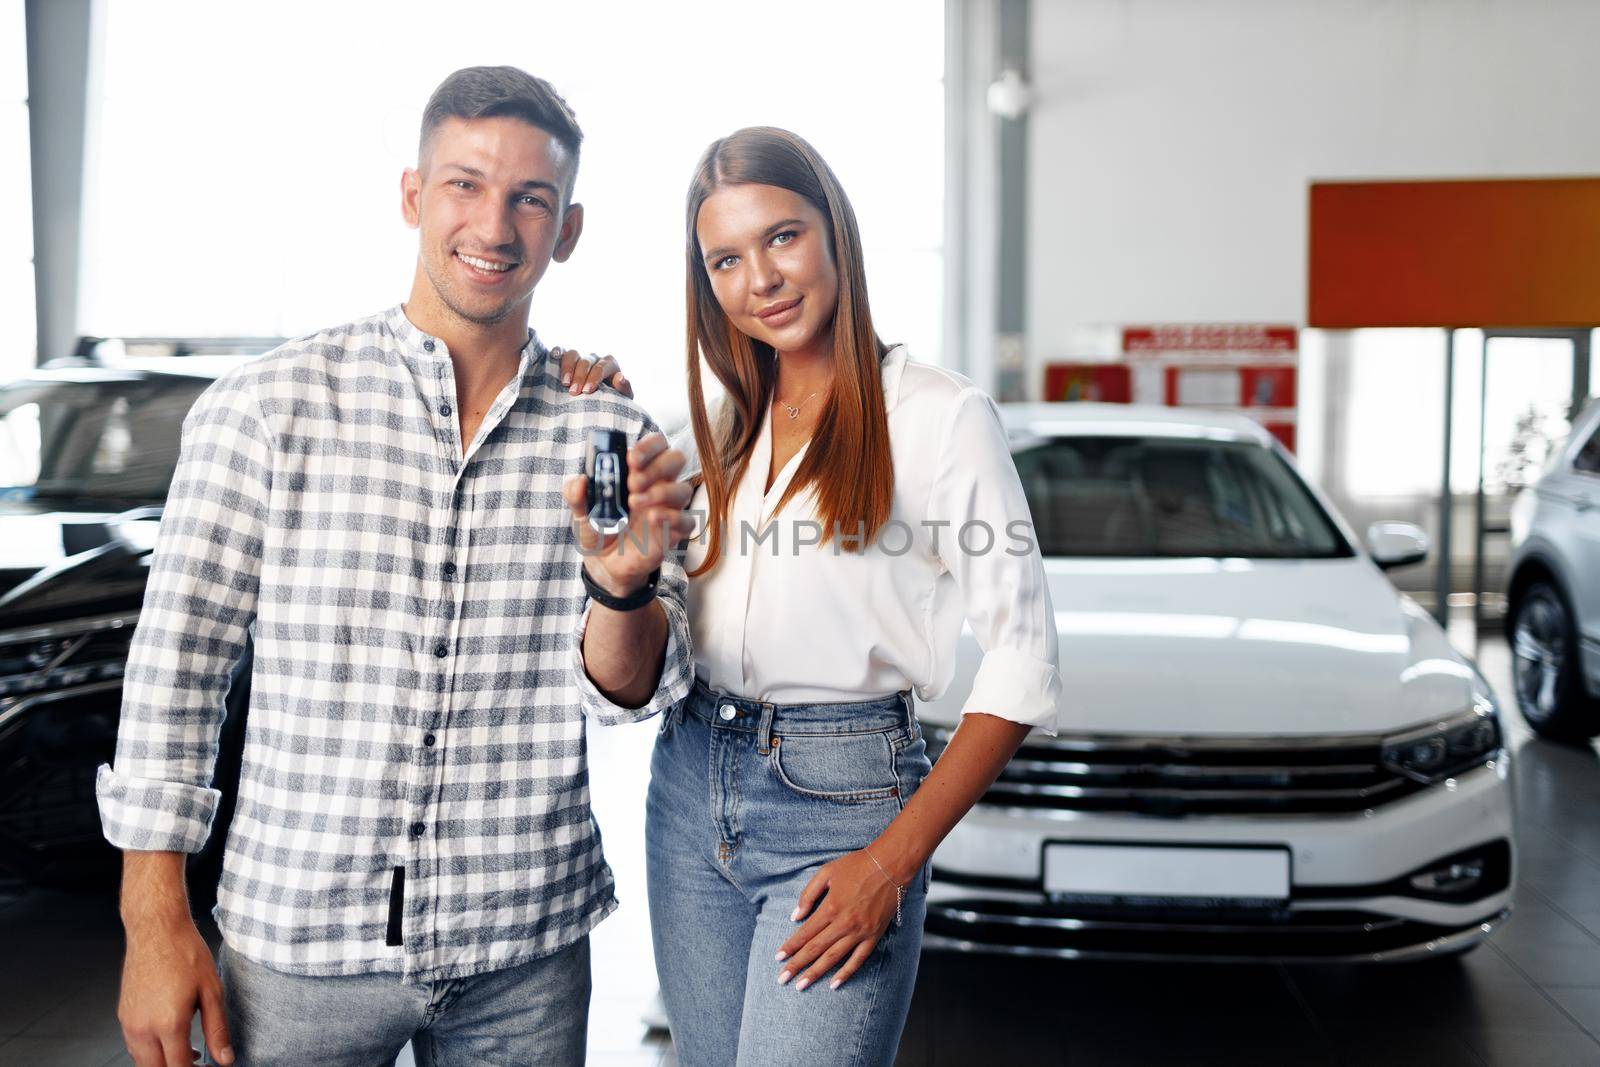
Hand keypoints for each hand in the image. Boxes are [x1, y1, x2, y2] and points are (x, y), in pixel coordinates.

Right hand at [118, 912, 232, 1066]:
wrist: (156, 929)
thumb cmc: (185, 953)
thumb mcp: (212, 990)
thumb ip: (217, 1029)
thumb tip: (225, 1059)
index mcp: (168, 1024)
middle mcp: (143, 1028)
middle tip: (200, 1065)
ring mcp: (129, 1024)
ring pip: (143, 1062)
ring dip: (164, 1064)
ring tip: (191, 1053)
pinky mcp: (123, 1017)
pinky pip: (135, 1047)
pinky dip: (152, 1053)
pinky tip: (172, 1039)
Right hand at [554, 347, 630, 396]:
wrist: (600, 406)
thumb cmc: (612, 401)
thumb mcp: (622, 398)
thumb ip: (624, 388)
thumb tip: (620, 377)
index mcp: (610, 365)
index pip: (602, 367)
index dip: (594, 377)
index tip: (587, 391)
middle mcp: (595, 359)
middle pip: (586, 361)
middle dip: (580, 376)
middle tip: (574, 392)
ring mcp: (581, 358)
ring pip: (573, 354)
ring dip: (567, 367)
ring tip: (564, 383)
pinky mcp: (568, 360)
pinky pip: (562, 351)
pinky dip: (558, 351)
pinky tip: (554, 356)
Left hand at [562, 432, 694, 596]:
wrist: (605, 563)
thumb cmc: (598, 528)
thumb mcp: (581, 511)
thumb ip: (576, 495)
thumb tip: (580, 481)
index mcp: (639, 471)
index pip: (657, 445)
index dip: (649, 447)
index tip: (631, 459)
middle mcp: (658, 484)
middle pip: (676, 459)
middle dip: (656, 466)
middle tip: (633, 482)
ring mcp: (668, 508)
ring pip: (683, 489)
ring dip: (661, 492)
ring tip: (634, 503)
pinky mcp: (673, 532)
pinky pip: (687, 521)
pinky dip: (672, 517)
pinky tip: (653, 519)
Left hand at [775, 848, 901, 991]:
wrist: (890, 865)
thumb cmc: (857, 865)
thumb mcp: (826, 872)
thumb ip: (808, 894)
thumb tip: (795, 916)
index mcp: (830, 907)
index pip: (805, 933)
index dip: (790, 946)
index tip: (778, 958)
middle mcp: (843, 923)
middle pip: (815, 949)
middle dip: (796, 965)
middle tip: (782, 979)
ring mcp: (860, 931)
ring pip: (833, 958)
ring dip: (816, 973)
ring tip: (801, 986)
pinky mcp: (874, 935)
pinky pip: (858, 959)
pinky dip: (846, 973)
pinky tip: (834, 984)